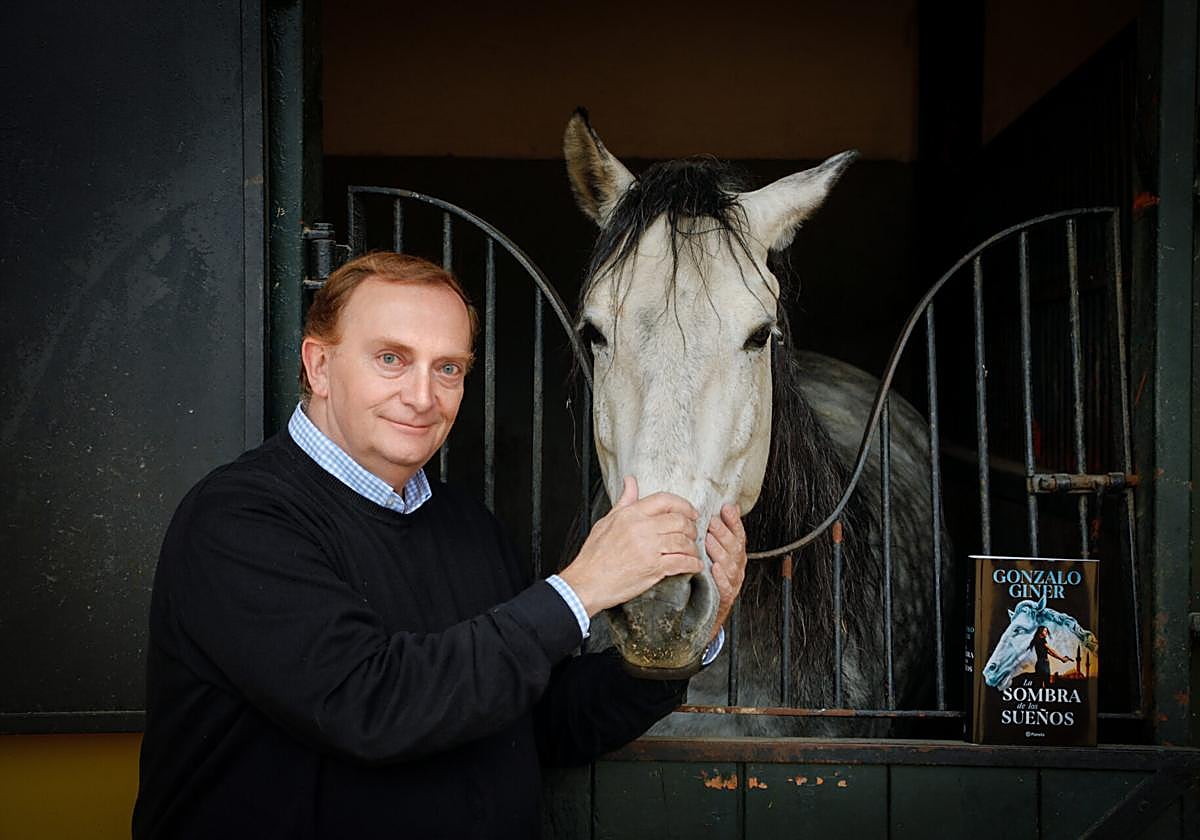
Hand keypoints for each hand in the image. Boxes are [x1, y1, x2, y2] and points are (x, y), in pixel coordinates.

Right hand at [559, 476, 701, 615]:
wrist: (587, 582)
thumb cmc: (594, 555)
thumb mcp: (606, 521)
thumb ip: (624, 501)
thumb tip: (630, 482)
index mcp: (631, 514)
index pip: (665, 500)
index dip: (683, 505)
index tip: (691, 512)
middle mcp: (642, 528)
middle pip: (679, 520)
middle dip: (691, 527)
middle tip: (693, 533)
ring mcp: (649, 548)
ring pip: (683, 541)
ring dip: (692, 547)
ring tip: (692, 551)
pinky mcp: (653, 568)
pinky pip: (682, 562)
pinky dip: (693, 563)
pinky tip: (694, 565)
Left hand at [705, 503, 747, 643]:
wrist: (709, 608)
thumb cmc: (713, 575)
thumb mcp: (719, 551)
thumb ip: (725, 530)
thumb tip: (729, 506)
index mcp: (736, 553)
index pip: (739, 534)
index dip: (733, 521)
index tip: (726, 508)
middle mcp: (737, 566)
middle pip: (734, 547)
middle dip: (723, 533)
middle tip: (711, 522)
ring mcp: (733, 581)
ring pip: (730, 564)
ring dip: (719, 551)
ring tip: (708, 541)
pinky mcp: (725, 596)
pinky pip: (725, 586)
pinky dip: (720, 577)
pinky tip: (713, 568)